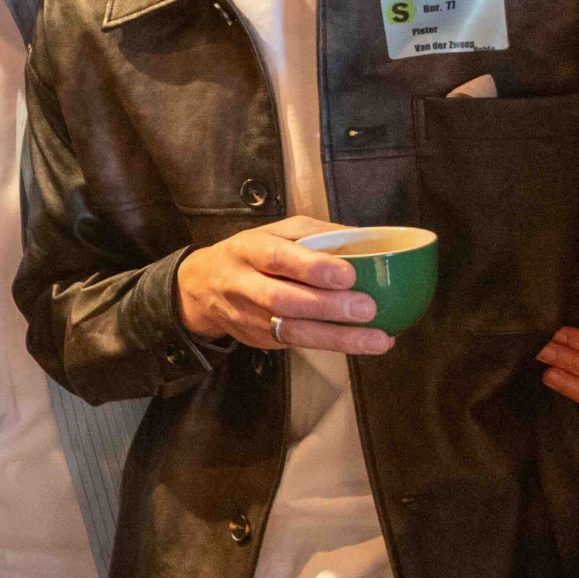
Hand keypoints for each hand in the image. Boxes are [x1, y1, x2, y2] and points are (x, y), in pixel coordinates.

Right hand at [174, 217, 387, 354]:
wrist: (201, 288)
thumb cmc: (250, 254)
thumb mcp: (274, 232)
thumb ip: (315, 234)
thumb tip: (366, 239)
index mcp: (249, 249)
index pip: (276, 257)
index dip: (311, 267)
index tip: (348, 274)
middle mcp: (244, 285)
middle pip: (282, 299)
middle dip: (326, 306)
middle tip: (367, 307)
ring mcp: (251, 318)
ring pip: (292, 331)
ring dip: (337, 337)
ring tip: (376, 339)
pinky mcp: (261, 340)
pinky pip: (299, 344)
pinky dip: (335, 345)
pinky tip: (366, 343)